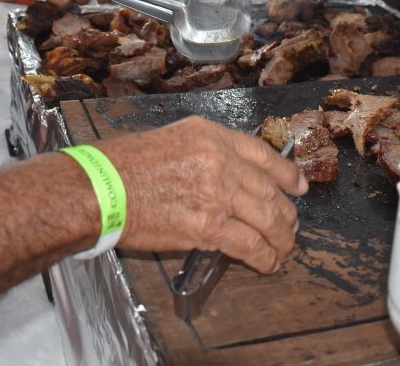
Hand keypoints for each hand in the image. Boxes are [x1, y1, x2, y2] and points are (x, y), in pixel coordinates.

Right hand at [102, 117, 306, 272]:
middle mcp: (220, 160)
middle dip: (286, 213)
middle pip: (270, 190)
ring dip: (281, 238)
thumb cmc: (123, 165)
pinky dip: (264, 257)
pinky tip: (267, 264)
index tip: (298, 186)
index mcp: (211, 135)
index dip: (286, 173)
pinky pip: (250, 245)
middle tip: (291, 226)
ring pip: (268, 218)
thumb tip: (230, 177)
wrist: (101, 188)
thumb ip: (205, 153)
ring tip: (284, 249)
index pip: (263, 154)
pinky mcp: (208, 227)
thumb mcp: (171, 139)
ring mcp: (217, 193)